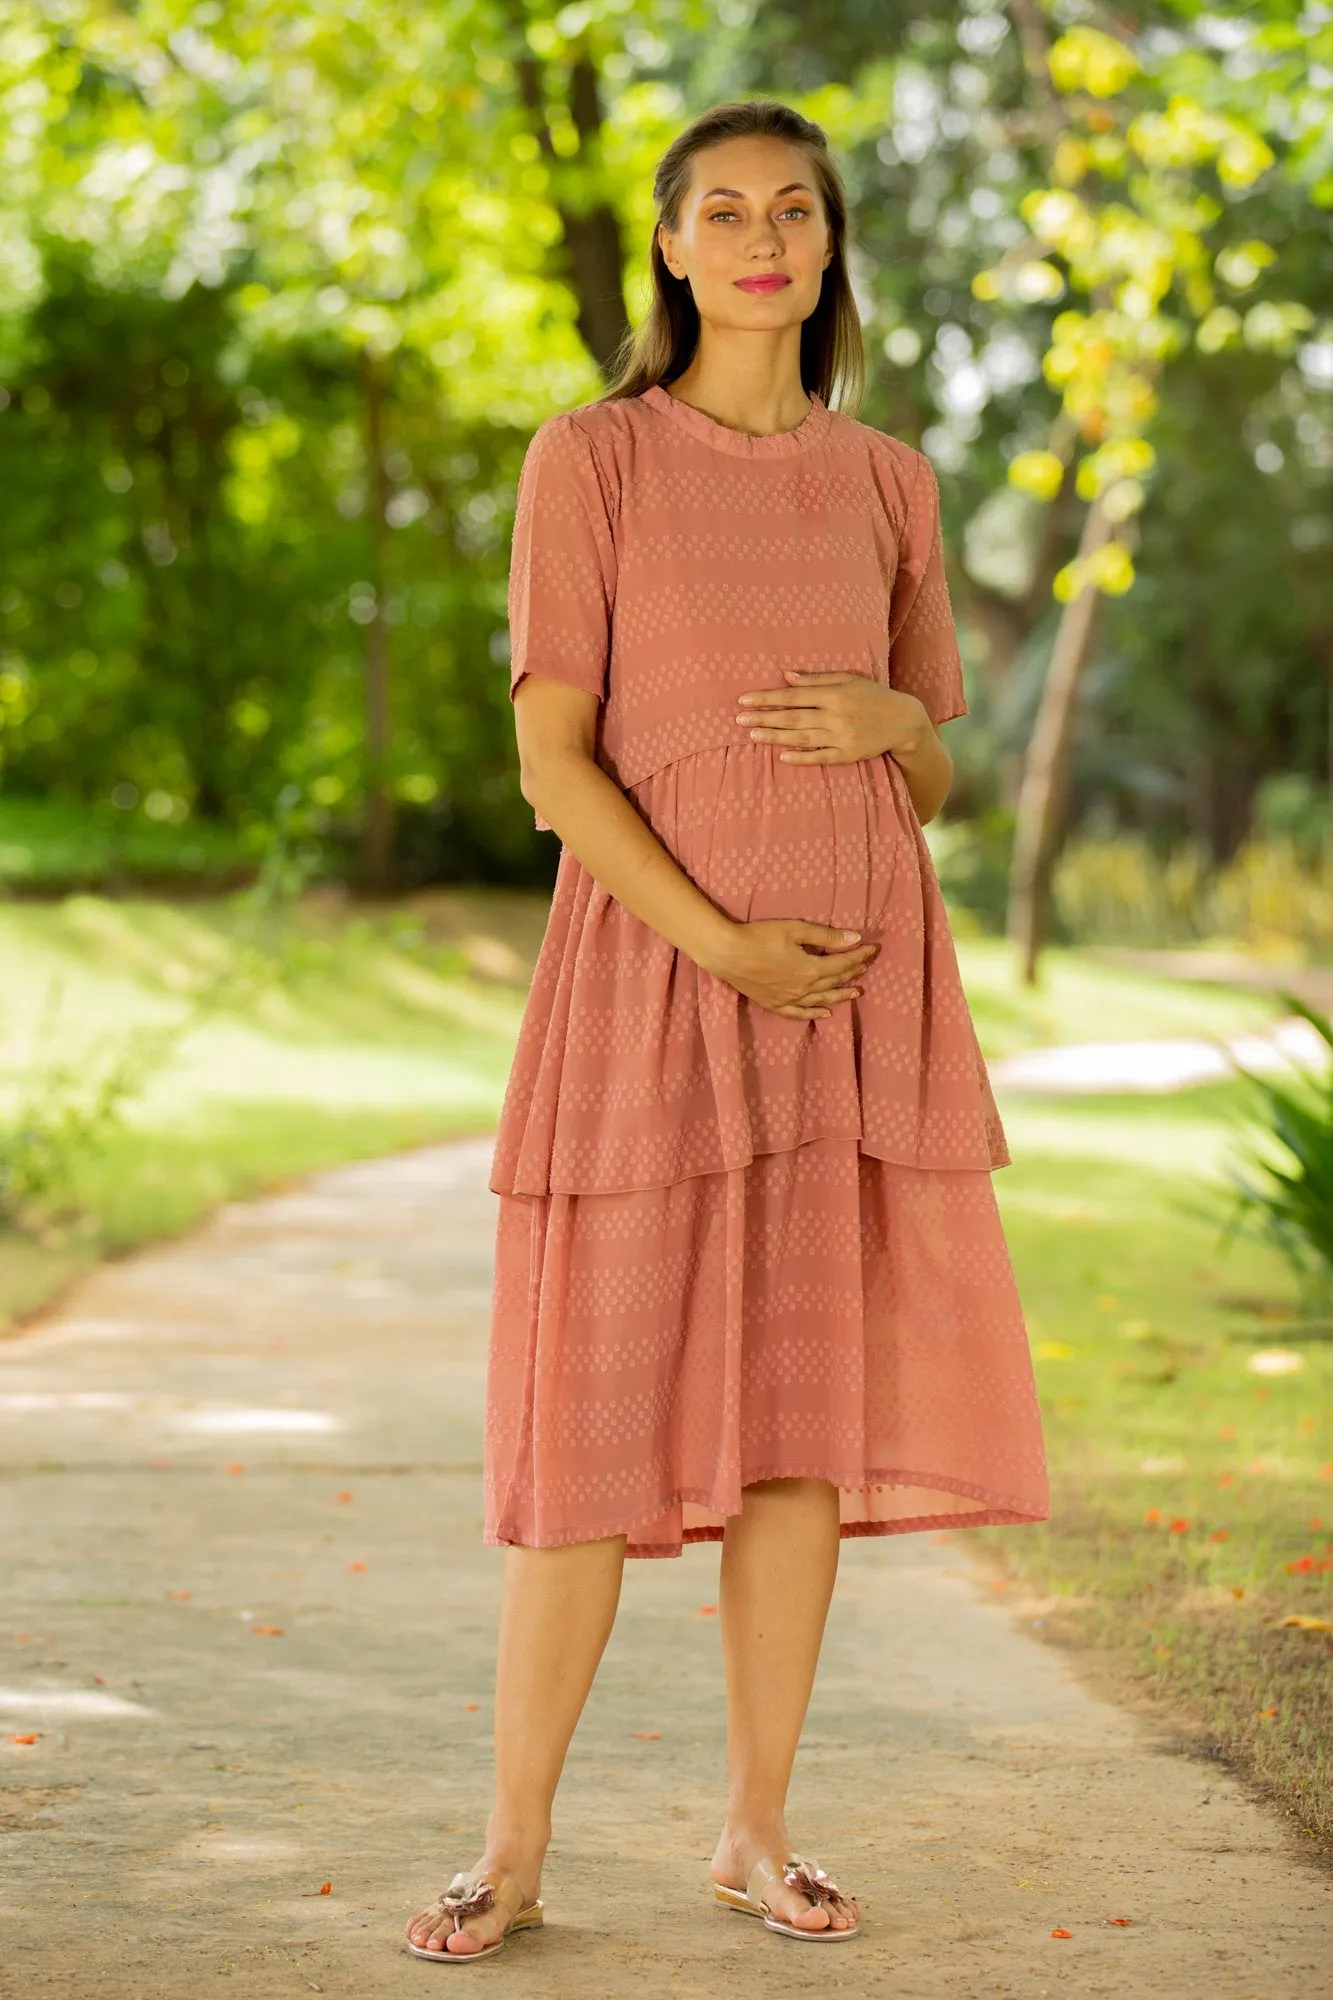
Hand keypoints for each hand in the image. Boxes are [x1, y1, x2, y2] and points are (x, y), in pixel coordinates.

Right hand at [705, 919, 877, 1020]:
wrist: (727, 953)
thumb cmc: (760, 936)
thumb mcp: (795, 929)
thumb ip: (826, 936)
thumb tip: (854, 939)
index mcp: (810, 969)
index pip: (843, 964)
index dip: (859, 956)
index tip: (872, 949)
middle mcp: (803, 988)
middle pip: (834, 981)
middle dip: (853, 972)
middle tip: (866, 966)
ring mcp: (788, 999)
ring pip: (821, 999)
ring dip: (841, 995)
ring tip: (856, 992)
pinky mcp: (774, 1003)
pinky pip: (799, 1013)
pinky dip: (814, 1013)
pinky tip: (825, 1013)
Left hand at [736, 670, 927, 764]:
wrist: (903, 721)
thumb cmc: (872, 696)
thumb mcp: (848, 679)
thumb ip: (817, 678)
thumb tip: (787, 675)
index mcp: (834, 694)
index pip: (793, 696)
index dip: (767, 698)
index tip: (744, 700)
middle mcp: (836, 715)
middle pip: (793, 718)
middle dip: (764, 719)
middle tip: (739, 721)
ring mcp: (841, 737)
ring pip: (802, 738)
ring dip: (775, 737)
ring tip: (752, 737)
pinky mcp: (848, 754)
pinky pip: (820, 757)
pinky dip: (802, 757)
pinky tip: (782, 756)